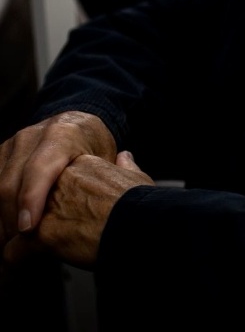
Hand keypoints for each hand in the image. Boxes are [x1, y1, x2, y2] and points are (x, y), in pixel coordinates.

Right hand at [0, 111, 116, 255]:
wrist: (78, 125)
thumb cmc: (93, 148)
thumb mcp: (103, 159)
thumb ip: (101, 183)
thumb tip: (104, 214)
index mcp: (64, 134)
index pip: (41, 167)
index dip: (32, 198)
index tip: (28, 229)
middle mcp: (34, 135)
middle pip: (12, 181)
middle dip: (12, 220)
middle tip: (18, 248)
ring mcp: (14, 143)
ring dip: (2, 218)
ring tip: (10, 243)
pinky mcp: (3, 152)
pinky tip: (5, 229)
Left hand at [2, 150, 153, 268]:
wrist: (137, 224)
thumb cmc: (139, 205)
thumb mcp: (135, 177)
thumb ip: (125, 166)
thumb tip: (124, 158)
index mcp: (80, 165)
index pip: (55, 179)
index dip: (58, 197)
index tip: (67, 208)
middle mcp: (59, 181)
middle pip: (33, 199)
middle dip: (38, 214)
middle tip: (51, 228)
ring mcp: (47, 207)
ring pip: (19, 222)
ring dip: (26, 235)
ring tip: (33, 248)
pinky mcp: (41, 235)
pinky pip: (13, 251)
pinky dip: (18, 260)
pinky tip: (25, 264)